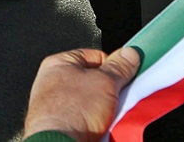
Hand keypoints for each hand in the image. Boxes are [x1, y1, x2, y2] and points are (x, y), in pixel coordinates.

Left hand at [22, 47, 140, 138]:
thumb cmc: (68, 113)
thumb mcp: (103, 83)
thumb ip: (118, 67)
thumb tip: (129, 55)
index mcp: (58, 64)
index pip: (94, 55)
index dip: (114, 63)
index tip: (127, 71)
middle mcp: (54, 84)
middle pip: (95, 81)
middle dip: (111, 90)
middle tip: (120, 96)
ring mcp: (58, 107)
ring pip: (94, 103)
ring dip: (108, 110)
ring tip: (112, 116)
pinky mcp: (63, 126)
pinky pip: (89, 120)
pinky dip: (100, 124)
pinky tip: (105, 127)